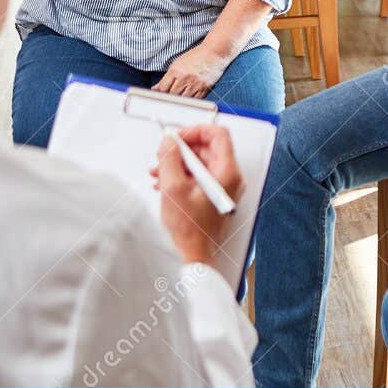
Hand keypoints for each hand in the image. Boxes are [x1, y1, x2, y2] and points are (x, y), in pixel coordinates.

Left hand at [153, 43, 230, 98]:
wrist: (214, 52)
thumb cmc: (196, 56)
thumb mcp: (178, 63)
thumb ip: (167, 77)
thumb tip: (157, 88)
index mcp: (176, 70)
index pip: (163, 88)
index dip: (159, 93)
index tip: (158, 96)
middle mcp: (184, 78)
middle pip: (172, 95)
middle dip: (169, 98)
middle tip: (167, 100)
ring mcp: (195, 84)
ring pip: (183, 99)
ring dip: (180, 100)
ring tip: (179, 100)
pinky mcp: (204, 88)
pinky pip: (195, 100)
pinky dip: (191, 101)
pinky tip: (189, 98)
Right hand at [155, 124, 242, 264]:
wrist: (194, 256)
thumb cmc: (191, 230)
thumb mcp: (173, 188)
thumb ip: (170, 159)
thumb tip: (170, 141)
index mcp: (227, 173)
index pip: (217, 134)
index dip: (195, 131)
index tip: (177, 137)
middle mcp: (229, 179)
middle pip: (207, 148)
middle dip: (181, 150)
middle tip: (163, 154)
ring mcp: (222, 188)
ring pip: (200, 163)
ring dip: (177, 163)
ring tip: (159, 172)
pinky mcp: (213, 196)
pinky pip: (198, 176)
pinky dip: (181, 175)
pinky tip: (164, 183)